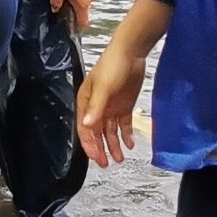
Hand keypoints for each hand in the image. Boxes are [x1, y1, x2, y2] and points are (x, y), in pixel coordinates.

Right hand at [76, 32, 147, 167]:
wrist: (131, 52)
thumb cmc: (112, 66)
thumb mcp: (103, 87)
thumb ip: (96, 108)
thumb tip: (88, 126)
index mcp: (86, 102)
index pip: (85, 128)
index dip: (89, 144)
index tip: (96, 158)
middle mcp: (97, 107)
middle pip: (96, 133)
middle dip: (100, 148)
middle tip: (106, 164)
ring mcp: (110, 107)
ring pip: (110, 131)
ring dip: (113, 145)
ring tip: (120, 159)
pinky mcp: (124, 106)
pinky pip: (123, 125)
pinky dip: (126, 135)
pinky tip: (130, 144)